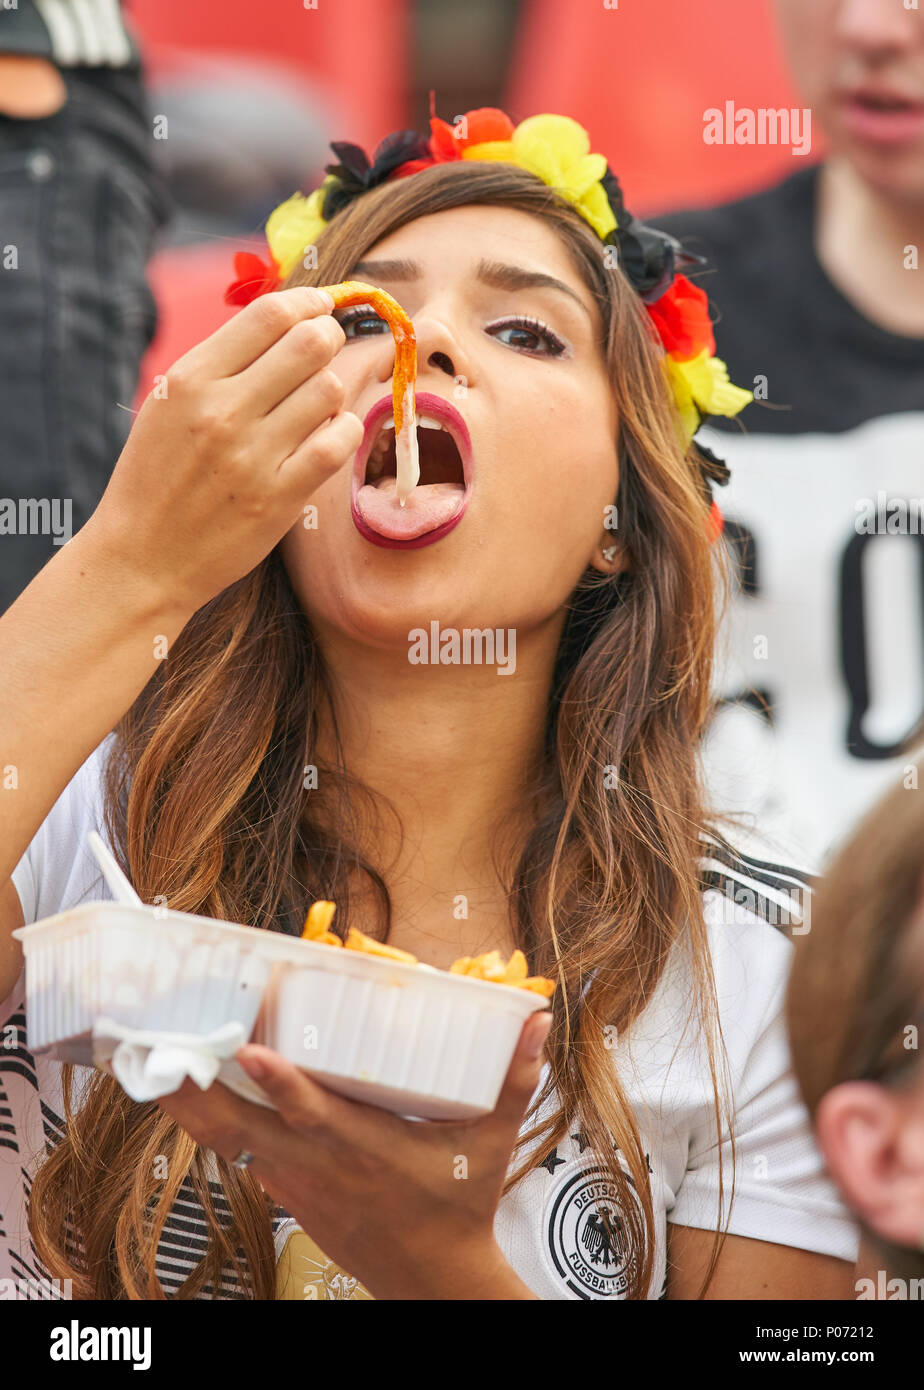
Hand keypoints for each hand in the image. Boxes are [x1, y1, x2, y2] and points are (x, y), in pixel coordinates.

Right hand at [87, 287, 362, 615]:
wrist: (141, 558)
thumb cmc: (158, 477)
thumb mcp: (170, 405)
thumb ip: (223, 364)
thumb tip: (289, 320)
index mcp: (191, 379)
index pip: (270, 314)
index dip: (309, 302)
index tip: (322, 306)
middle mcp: (222, 411)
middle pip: (310, 344)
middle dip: (330, 338)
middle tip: (328, 350)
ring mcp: (253, 456)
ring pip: (330, 390)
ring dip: (333, 391)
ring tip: (316, 405)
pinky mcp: (279, 498)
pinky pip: (337, 443)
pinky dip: (343, 431)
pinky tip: (328, 436)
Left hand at [157, 1009, 552, 1299]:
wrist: (433, 1282)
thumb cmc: (460, 1207)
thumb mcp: (492, 1143)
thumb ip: (514, 1080)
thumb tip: (539, 1020)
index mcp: (366, 1149)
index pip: (315, 1113)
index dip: (281, 1083)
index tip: (248, 1048)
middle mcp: (321, 1165)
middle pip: (242, 1130)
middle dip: (196, 1094)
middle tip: (158, 1051)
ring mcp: (298, 1184)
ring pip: (231, 1142)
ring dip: (194, 1107)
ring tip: (158, 1062)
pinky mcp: (290, 1195)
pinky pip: (244, 1154)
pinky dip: (216, 1126)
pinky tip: (196, 1095)